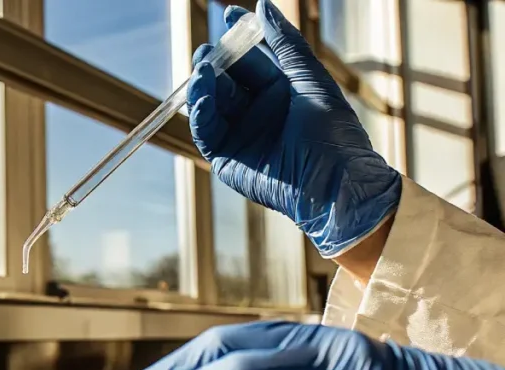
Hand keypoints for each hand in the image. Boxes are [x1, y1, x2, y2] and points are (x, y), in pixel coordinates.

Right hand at [187, 1, 401, 257]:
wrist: (336, 184)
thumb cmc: (335, 134)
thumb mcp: (311, 80)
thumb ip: (286, 45)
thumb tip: (263, 6)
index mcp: (280, 91)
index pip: (250, 58)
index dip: (238, 38)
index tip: (228, 15)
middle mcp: (257, 111)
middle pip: (226, 79)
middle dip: (214, 63)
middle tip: (207, 52)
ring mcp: (240, 134)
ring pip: (211, 103)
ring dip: (203, 86)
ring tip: (202, 71)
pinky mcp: (227, 158)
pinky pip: (206, 131)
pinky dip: (201, 113)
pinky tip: (204, 97)